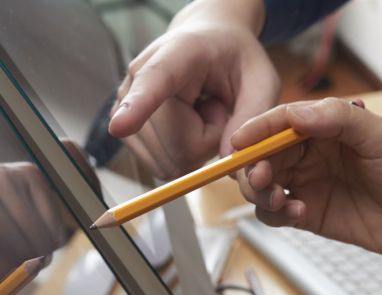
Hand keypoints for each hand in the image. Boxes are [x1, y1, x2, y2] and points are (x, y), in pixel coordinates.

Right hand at [109, 0, 278, 177]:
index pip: (153, 82)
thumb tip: (228, 162)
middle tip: (217, 106)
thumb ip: (252, 116)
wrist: (208, 43)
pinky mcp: (126, 131)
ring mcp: (125, 106)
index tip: (120, 127)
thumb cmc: (235, 59)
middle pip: (177, 147)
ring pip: (170, 161)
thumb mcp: (261, 79)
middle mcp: (139, 78)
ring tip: (203, 112)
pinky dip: (184, 153)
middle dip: (210, 139)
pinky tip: (189, 124)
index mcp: (176, 55)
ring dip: (197, 147)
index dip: (138, 107)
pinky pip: (163, 165)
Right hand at [231, 98, 381, 259]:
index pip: (279, 121)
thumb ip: (339, 119)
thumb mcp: (381, 137)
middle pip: (262, 154)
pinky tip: (296, 213)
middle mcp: (309, 153)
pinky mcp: (307, 214)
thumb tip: (296, 113)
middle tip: (261, 178)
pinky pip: (274, 213)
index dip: (256, 129)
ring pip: (261, 183)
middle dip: (252, 165)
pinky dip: (274, 214)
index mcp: (324, 127)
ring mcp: (307, 183)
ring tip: (279, 199)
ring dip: (259, 190)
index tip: (240, 141)